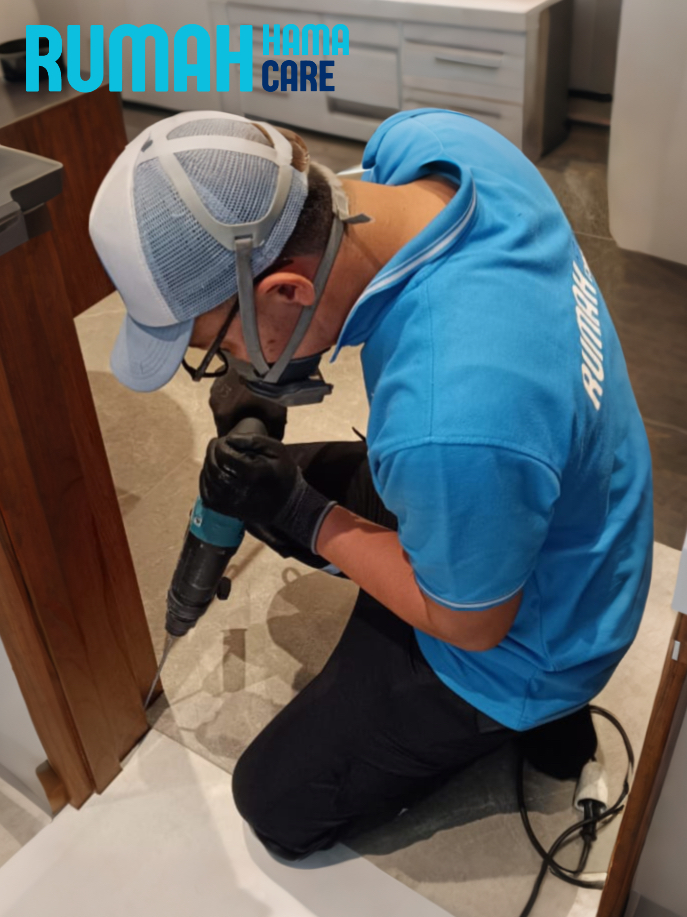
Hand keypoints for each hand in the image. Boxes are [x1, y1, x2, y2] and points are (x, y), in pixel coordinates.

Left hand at [199, 434, 335, 552]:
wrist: (288, 506)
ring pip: (209, 480)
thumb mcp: (277, 450)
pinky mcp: (227, 511)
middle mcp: (239, 489)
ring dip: (207, 465)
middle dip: (211, 452)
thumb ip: (253, 440)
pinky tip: (211, 473)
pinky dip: (204, 482)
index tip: (222, 440)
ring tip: (214, 457)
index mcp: (253, 472)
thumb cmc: (283, 474)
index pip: (223, 454)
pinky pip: (207, 495)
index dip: (218, 444)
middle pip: (214, 467)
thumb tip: (229, 438)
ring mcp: (232, 503)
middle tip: (215, 445)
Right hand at [209, 369, 286, 438]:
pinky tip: (246, 389)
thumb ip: (275, 431)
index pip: (225, 435)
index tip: (247, 436)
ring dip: (234, 405)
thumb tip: (276, 440)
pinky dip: (234, 391)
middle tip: (252, 419)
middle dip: (236, 421)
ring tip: (249, 403)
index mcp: (222, 414)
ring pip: (224, 403)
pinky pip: (226, 389)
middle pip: (224, 419)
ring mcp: (215, 386)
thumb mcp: (276, 415)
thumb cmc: (267, 389)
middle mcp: (214, 402)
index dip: (236, 438)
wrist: (264, 357)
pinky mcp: (220, 373)